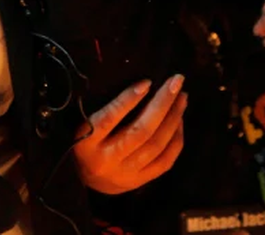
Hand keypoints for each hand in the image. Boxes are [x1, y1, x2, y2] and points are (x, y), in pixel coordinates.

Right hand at [74, 76, 186, 194]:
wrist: (88, 181)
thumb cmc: (85, 143)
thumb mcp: (83, 125)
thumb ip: (103, 110)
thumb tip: (140, 86)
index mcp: (87, 142)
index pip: (109, 118)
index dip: (128, 100)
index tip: (147, 82)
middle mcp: (107, 159)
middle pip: (141, 131)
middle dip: (162, 104)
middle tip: (176, 82)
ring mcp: (126, 173)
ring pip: (156, 144)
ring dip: (173, 118)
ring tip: (181, 98)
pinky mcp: (141, 180)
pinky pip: (165, 160)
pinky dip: (176, 138)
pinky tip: (179, 121)